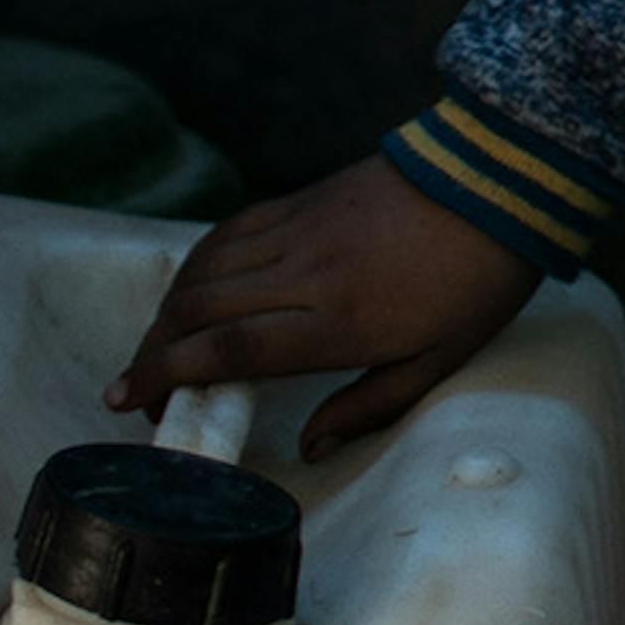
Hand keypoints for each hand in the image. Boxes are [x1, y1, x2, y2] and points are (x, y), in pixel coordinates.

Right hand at [105, 152, 541, 459]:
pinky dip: (196, 264)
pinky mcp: (301, 201)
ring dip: (166, 311)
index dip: (168, 375)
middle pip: (197, 309)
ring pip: (203, 268)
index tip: (128, 400)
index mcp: (339, 322)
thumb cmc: (477, 280)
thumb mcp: (439, 361)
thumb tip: (310, 444)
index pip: (229, 350)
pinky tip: (190, 290)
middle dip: (151, 352)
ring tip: (156, 349)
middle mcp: (306, 274)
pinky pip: (229, 233)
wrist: (496, 181)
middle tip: (135, 389)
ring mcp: (298, 231)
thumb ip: (369, 405)